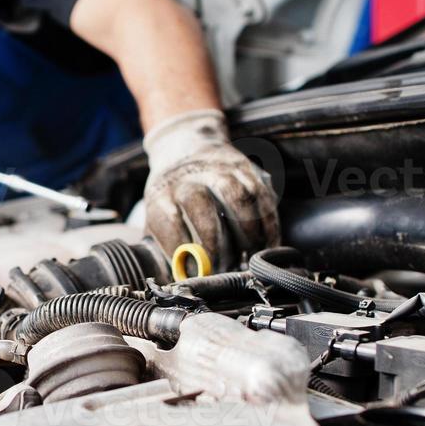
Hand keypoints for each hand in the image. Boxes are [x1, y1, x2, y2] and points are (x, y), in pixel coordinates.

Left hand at [142, 110, 278, 271]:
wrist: (186, 144)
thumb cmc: (172, 193)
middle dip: (214, 245)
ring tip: (251, 258)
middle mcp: (190, 178)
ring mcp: (219, 171)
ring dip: (248, 234)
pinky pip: (262, 196)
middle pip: (202, 208)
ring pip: (238, 199)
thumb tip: (174, 281)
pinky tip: (269, 244)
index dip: (182, 251)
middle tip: (222, 269)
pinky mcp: (245, 169)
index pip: (170, 222)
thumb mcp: (155, 215)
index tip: (193, 273)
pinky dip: (269, 223)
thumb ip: (162, 247)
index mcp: (162, 192)